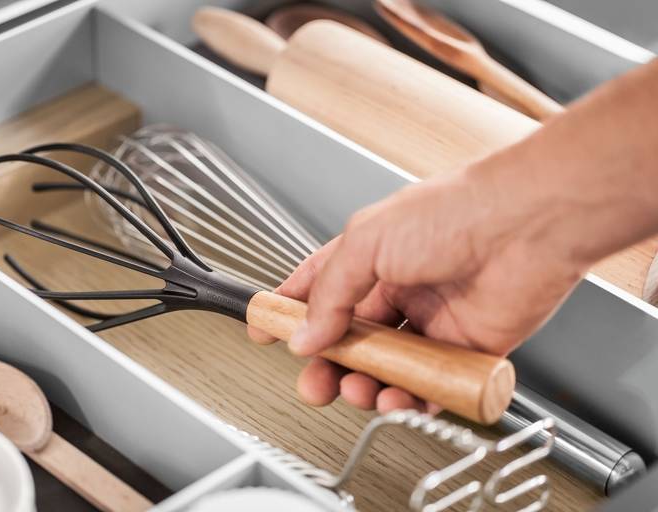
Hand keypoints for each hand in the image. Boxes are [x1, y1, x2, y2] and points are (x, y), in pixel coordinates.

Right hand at [249, 170, 585, 412]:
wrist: (527, 225)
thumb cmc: (455, 213)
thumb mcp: (367, 243)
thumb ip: (330, 293)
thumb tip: (304, 336)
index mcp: (370, 255)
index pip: (317, 287)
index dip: (289, 311)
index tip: (265, 332)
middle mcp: (398, 288)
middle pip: (349, 337)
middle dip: (326, 365)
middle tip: (314, 385)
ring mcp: (431, 320)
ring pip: (385, 366)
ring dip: (365, 384)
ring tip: (359, 389)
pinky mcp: (464, 348)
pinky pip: (429, 384)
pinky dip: (409, 398)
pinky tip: (397, 398)